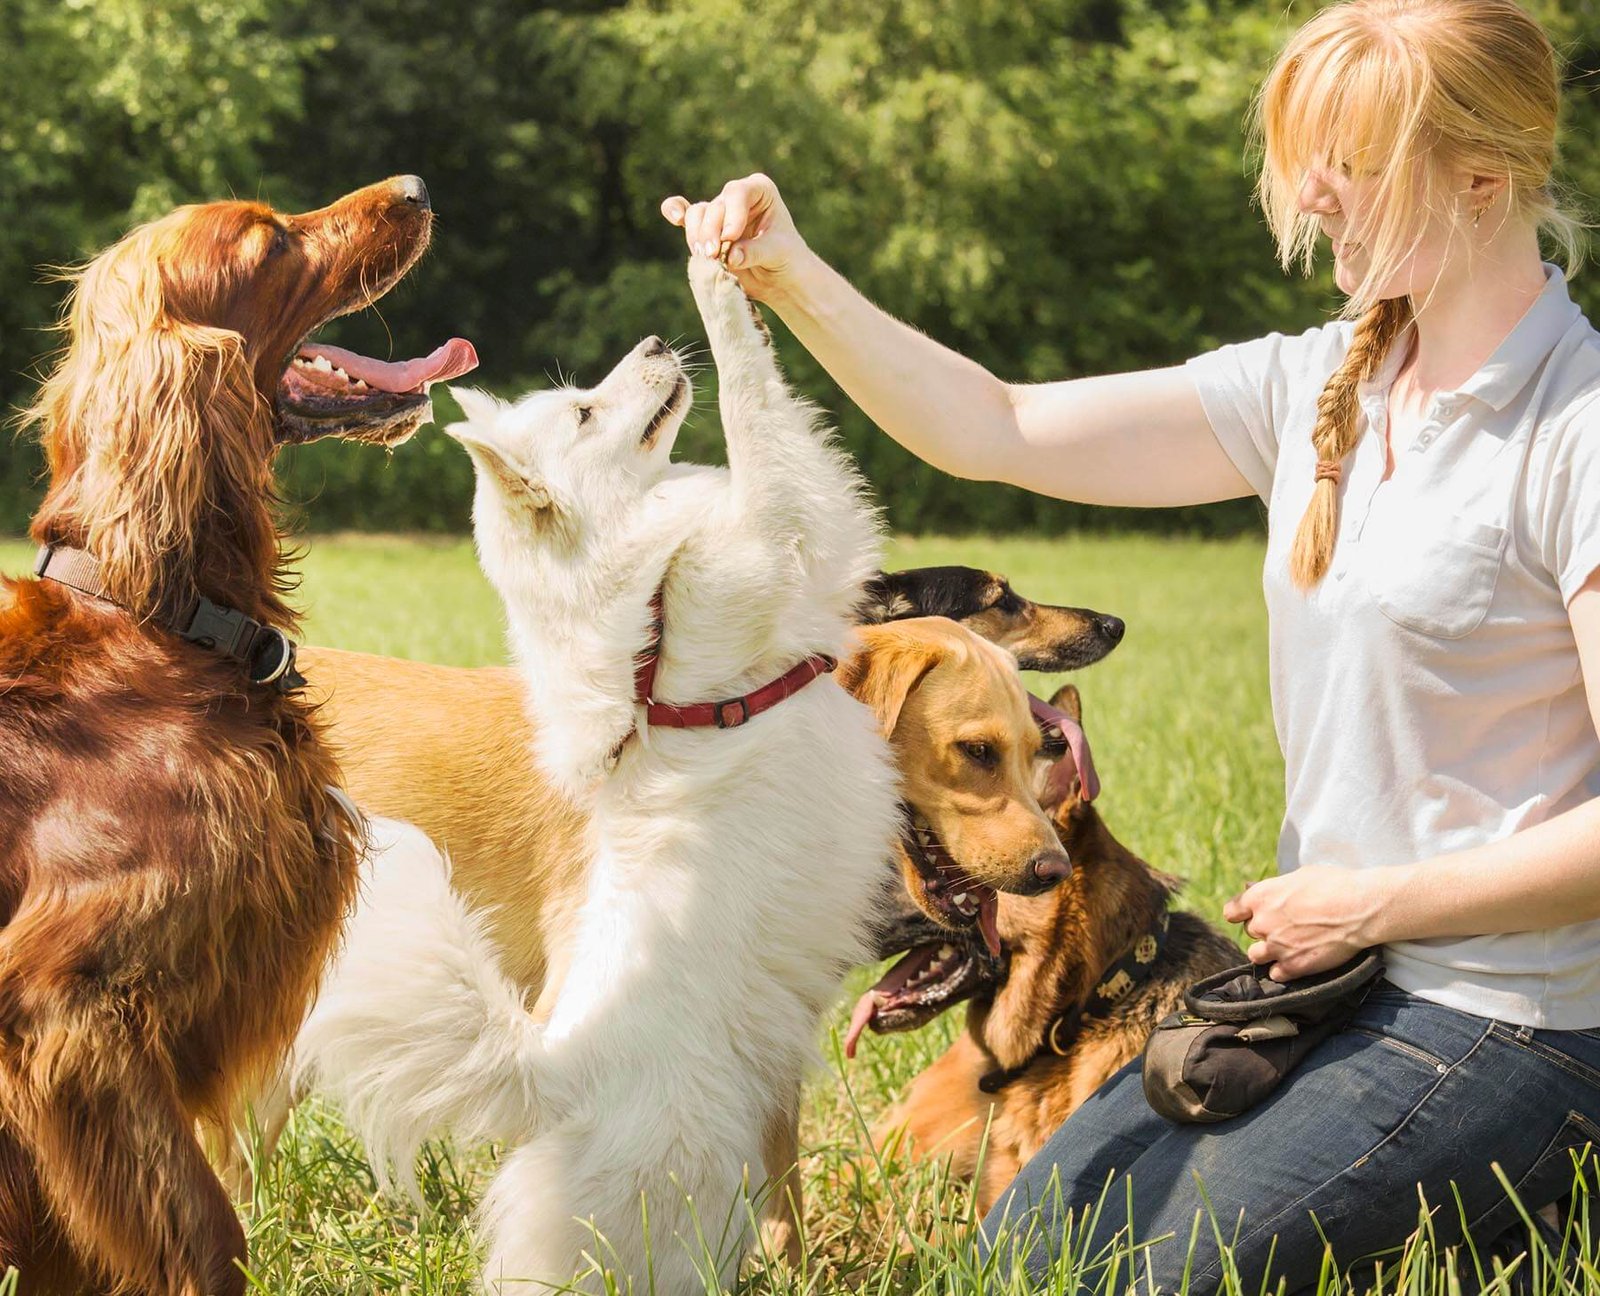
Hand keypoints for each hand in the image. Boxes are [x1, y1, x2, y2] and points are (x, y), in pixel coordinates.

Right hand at [660, 173, 808, 302]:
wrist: (780, 278)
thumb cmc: (787, 259)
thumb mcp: (778, 253)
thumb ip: (755, 252)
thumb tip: (731, 256)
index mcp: (759, 190)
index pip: (738, 193)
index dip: (731, 214)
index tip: (731, 237)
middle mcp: (737, 196)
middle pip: (715, 206)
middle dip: (711, 231)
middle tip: (713, 255)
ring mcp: (720, 212)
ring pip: (697, 215)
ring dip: (697, 236)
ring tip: (706, 257)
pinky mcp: (707, 230)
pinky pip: (686, 215)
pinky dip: (675, 212)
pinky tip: (673, 216)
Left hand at [1222, 866, 1384, 980]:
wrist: (1360, 908)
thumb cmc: (1333, 884)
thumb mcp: (1298, 876)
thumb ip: (1273, 887)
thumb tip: (1254, 888)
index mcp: (1260, 897)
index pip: (1232, 911)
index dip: (1240, 914)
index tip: (1248, 916)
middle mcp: (1262, 922)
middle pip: (1249, 932)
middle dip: (1263, 930)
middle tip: (1283, 928)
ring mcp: (1277, 946)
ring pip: (1256, 955)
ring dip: (1267, 952)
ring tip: (1285, 947)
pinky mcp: (1294, 966)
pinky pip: (1275, 974)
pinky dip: (1282, 970)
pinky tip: (1295, 961)